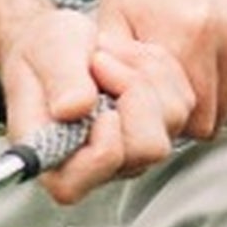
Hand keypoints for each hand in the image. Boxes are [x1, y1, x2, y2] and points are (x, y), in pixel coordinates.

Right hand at [0, 0, 191, 202]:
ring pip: (172, 119)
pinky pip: (183, 100)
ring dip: (143, 73)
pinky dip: (160, 69)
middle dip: (132, 92)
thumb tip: (74, 109)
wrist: (59, 43)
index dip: (102, 147)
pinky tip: (128, 59)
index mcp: (53, 159)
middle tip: (100, 62)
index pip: (79, 184)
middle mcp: (97, 165)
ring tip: (109, 55)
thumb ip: (59, 82)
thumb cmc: (43, 52)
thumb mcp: (45, 52)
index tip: (96, 103)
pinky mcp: (159, 129)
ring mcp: (133, 150)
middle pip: (147, 149)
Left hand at [86, 0, 226, 159]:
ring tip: (196, 50)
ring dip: (218, 84)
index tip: (161, 96)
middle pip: (219, 116)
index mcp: (184, 36)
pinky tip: (220, 37)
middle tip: (177, 76)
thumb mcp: (111, 16)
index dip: (173, 116)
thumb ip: (113, 71)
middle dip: (196, 106)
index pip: (192, 124)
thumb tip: (117, 114)